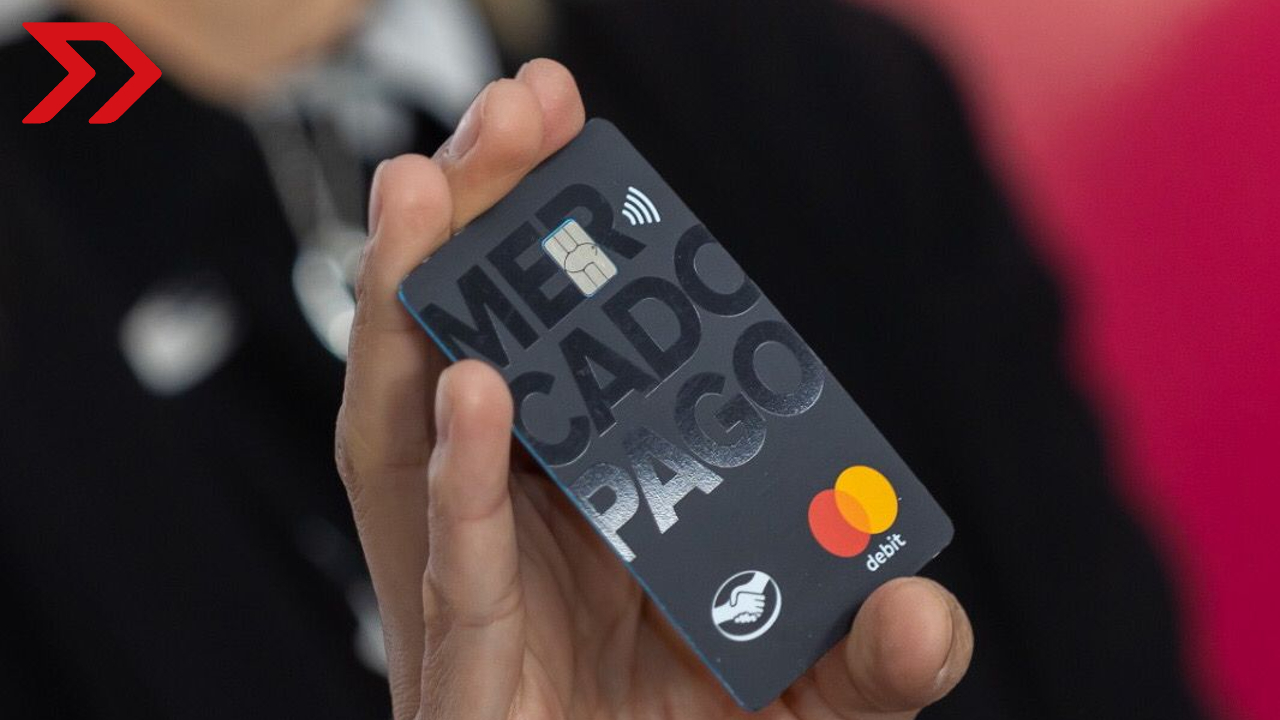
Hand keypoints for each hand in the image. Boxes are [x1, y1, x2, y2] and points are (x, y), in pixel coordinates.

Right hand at [335, 58, 973, 719]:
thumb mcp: (818, 699)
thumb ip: (876, 653)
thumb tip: (920, 607)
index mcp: (594, 507)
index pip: (569, 351)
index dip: (565, 241)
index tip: (579, 131)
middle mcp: (523, 531)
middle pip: (479, 353)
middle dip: (486, 227)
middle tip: (512, 108)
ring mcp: (479, 599)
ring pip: (421, 433)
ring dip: (421, 308)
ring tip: (428, 189)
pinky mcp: (460, 679)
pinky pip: (453, 567)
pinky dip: (460, 479)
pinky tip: (474, 388)